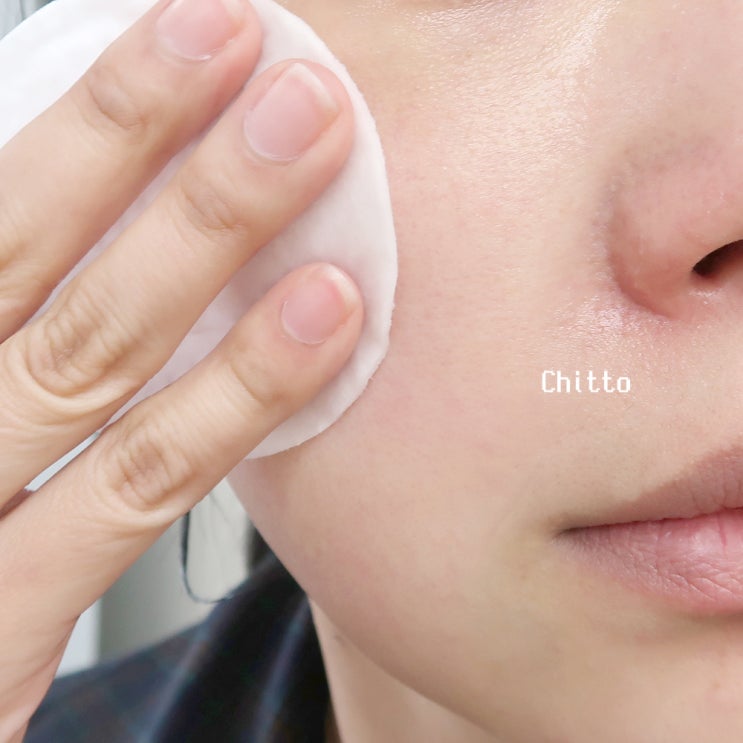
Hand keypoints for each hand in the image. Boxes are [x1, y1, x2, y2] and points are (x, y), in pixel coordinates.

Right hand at [0, 0, 361, 738]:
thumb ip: (27, 316)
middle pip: (42, 253)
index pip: (9, 209)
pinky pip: (140, 486)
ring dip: (209, 237)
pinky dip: (237, 396)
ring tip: (308, 139)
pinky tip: (324, 313)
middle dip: (150, 140)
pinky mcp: (3, 624)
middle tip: (267, 55)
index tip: (205, 33)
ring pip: (97, 352)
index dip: (106, 116)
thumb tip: (101, 214)